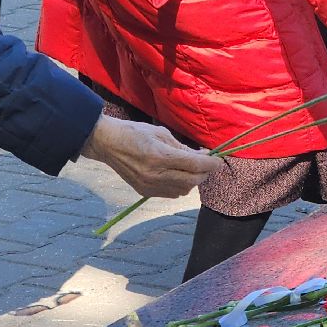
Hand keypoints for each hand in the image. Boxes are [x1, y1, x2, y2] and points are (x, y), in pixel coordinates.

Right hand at [80, 114, 217, 197]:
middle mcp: (156, 174)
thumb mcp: (162, 133)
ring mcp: (149, 186)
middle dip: (204, 174)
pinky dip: (180, 186)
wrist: (108, 144)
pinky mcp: (144, 192)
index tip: (218, 161)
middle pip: (192, 181)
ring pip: (183, 190)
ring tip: (192, 169)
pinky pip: (171, 194)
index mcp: (160, 156)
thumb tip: (202, 156)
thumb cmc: (135, 132)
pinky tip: (178, 175)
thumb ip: (183, 147)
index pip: (195, 165)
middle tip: (207, 164)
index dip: (211, 164)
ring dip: (192, 181)